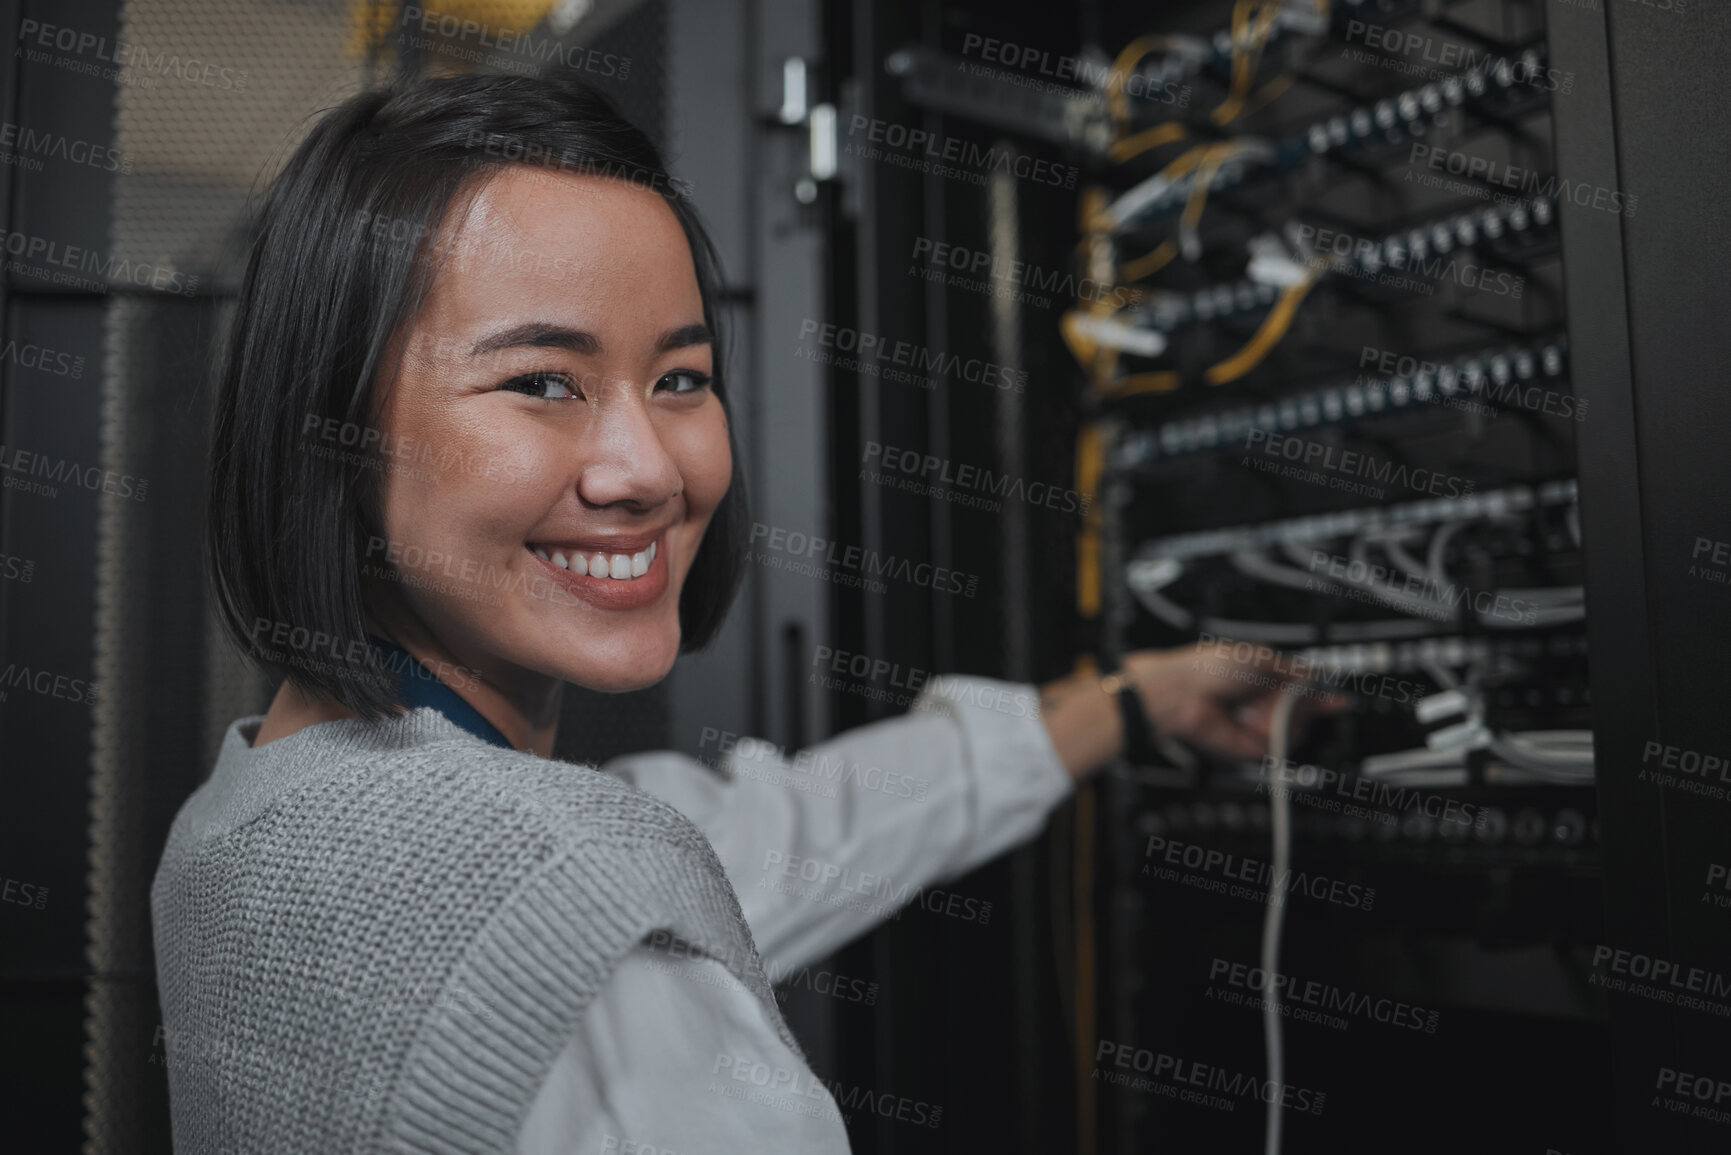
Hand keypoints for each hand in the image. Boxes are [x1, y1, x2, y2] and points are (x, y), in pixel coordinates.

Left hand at [1121, 643, 1348, 762]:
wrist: (1182, 694)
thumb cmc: (1209, 669)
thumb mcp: (1259, 658)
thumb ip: (1293, 669)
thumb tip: (1317, 671)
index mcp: (1264, 680)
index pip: (1301, 691)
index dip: (1320, 696)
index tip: (1337, 699)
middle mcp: (1263, 705)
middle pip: (1304, 711)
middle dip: (1306, 702)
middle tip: (1297, 694)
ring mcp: (1258, 727)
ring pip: (1297, 727)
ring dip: (1289, 715)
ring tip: (1267, 704)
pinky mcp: (1253, 748)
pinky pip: (1281, 743)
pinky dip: (1278, 730)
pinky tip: (1265, 718)